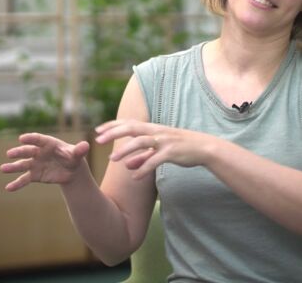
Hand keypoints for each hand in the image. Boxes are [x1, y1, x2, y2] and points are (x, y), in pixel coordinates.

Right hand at [0, 133, 89, 190]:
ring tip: (3, 169)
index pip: (38, 139)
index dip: (30, 138)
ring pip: (22, 165)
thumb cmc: (73, 157)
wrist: (71, 170)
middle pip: (27, 151)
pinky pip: (24, 179)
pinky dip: (17, 184)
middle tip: (10, 154)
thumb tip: (86, 145)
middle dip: (19, 152)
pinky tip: (8, 188)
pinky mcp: (34, 175)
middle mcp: (38, 152)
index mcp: (48, 143)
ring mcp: (35, 163)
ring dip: (13, 167)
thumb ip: (79, 150)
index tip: (21, 139)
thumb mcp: (77, 154)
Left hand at [94, 119, 217, 178]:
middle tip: (98, 139)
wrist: (204, 148)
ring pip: (141, 142)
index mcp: (152, 128)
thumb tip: (126, 165)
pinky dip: (144, 168)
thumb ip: (142, 157)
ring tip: (112, 159)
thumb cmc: (180, 148)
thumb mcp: (159, 151)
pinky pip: (155, 160)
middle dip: (114, 132)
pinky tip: (134, 177)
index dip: (112, 125)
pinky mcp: (172, 152)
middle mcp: (156, 131)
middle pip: (131, 128)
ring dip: (125, 150)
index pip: (128, 123)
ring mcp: (164, 141)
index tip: (97, 130)